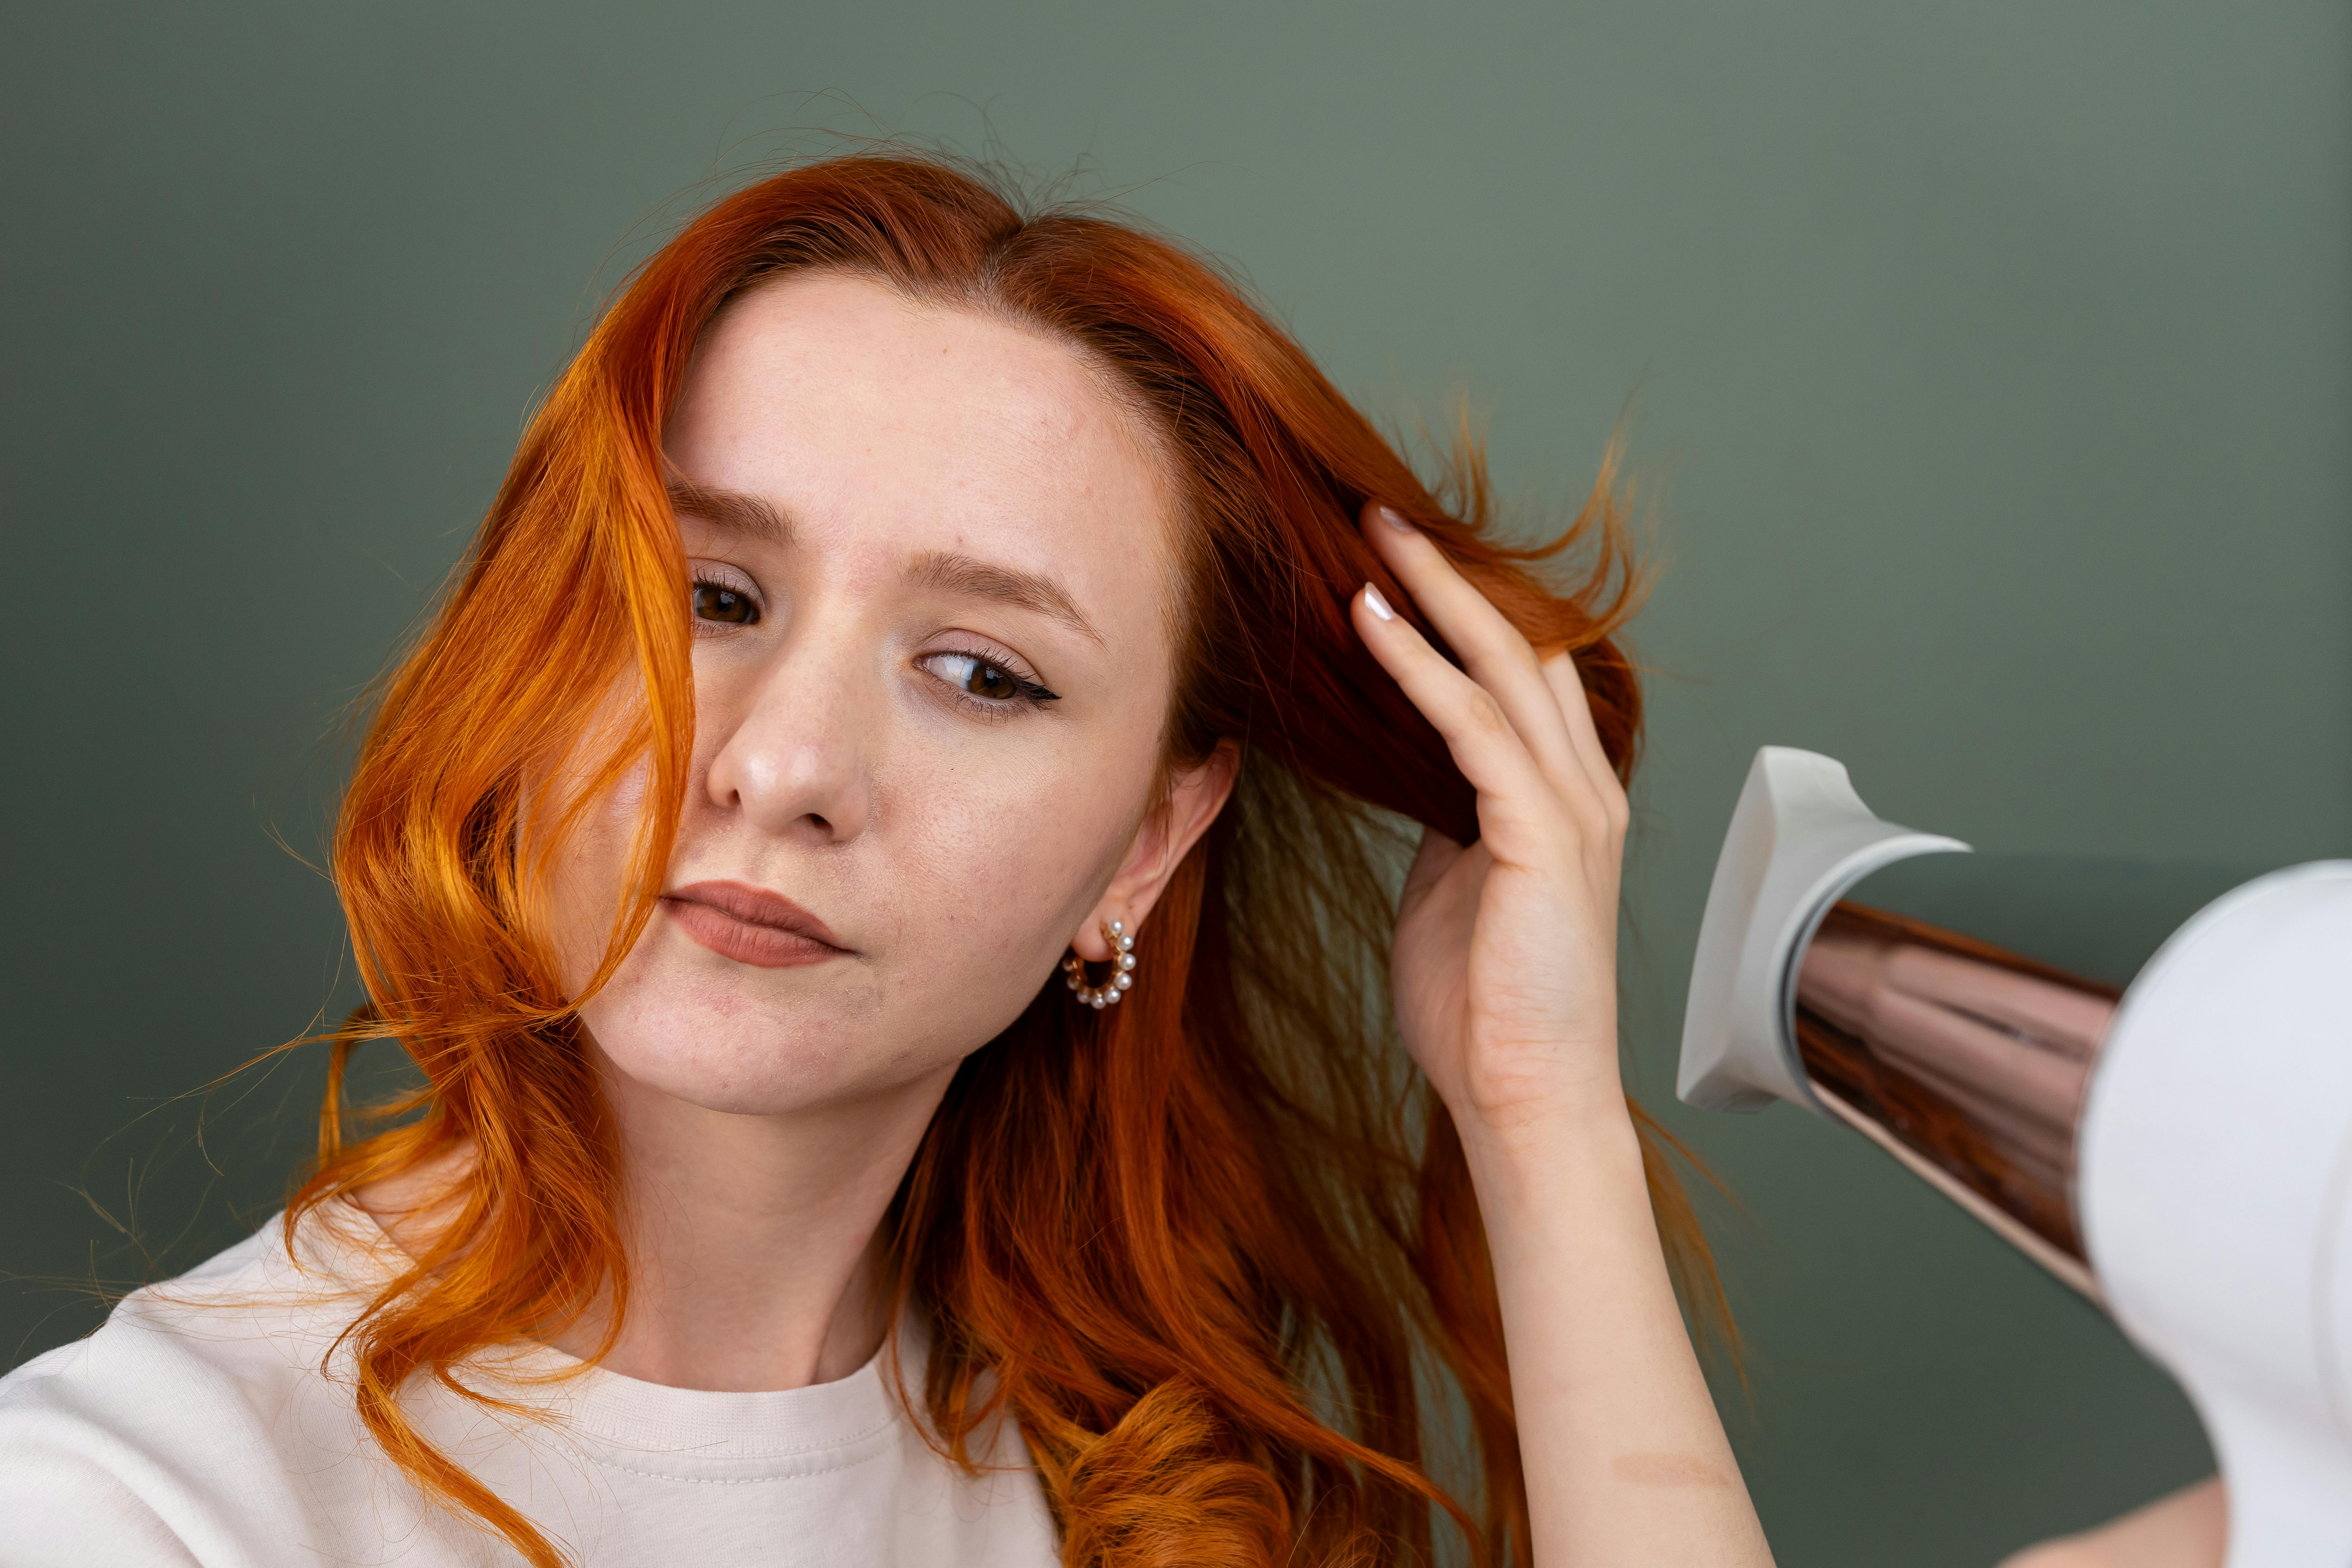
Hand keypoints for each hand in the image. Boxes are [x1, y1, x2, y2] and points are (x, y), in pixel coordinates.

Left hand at [1351, 503, 1632, 1139]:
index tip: (1401, 565)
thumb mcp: (1458, 894)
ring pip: (1504, 667)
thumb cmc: (1484, 1013)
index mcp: (1566, 805)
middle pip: (1523, 648)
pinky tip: (1369, 622)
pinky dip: (1418, 666)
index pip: (1525, 680)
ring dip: (1434, 596)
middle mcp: (1583, 791)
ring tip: (1371, 538)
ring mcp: (1572, 809)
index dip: (1469, 614)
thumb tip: (1415, 785)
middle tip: (1384, 516)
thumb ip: (1449, 830)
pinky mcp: (1542, 835)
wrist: (1524, 1098)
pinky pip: (1472, 724)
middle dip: (1454, 577)